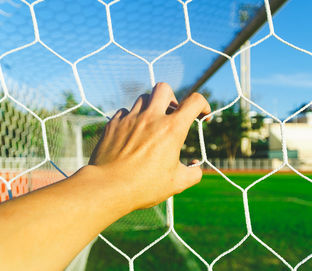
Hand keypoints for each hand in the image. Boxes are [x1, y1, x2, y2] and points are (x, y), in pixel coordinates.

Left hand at [88, 82, 210, 209]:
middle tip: (171, 115)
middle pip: (164, 88)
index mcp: (172, 129)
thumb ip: (193, 173)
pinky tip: (132, 133)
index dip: (203, 104)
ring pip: (143, 98)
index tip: (202, 115)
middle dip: (172, 98)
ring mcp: (130, 119)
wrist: (108, 187)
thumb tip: (196, 166)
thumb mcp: (176, 183)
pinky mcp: (113, 124)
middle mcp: (151, 118)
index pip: (194, 101)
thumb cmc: (144, 186)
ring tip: (151, 125)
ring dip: (151, 107)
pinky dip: (132, 118)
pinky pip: (125, 111)